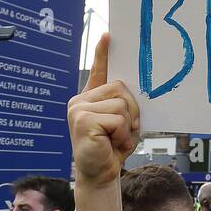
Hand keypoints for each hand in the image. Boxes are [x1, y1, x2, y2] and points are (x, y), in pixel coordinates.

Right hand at [67, 33, 139, 183]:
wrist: (101, 175)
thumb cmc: (111, 149)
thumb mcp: (120, 123)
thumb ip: (122, 106)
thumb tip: (130, 92)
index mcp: (91, 98)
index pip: (98, 71)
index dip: (102, 53)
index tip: (108, 35)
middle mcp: (81, 101)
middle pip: (120, 88)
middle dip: (131, 111)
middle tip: (124, 131)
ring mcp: (79, 109)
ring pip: (121, 105)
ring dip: (127, 126)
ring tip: (116, 139)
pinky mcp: (83, 120)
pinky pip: (118, 119)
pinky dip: (122, 134)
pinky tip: (112, 144)